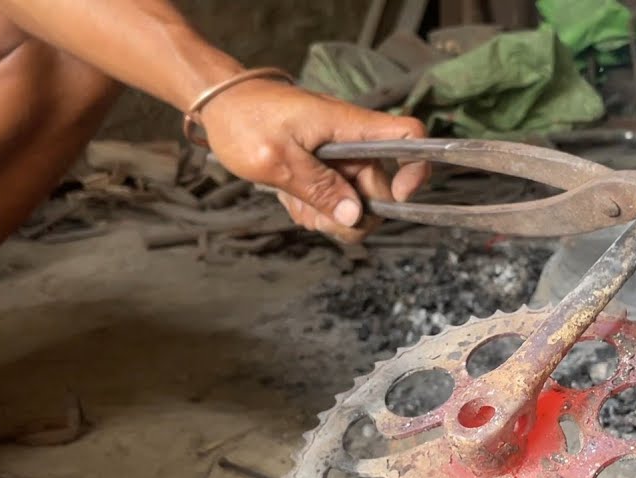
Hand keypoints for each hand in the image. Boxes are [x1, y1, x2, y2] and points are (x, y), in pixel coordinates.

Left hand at [196, 79, 429, 241]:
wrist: (219, 104)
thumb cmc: (243, 120)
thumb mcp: (276, 160)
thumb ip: (318, 188)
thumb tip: (356, 216)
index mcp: (349, 127)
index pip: (410, 137)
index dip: (416, 170)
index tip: (398, 198)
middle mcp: (352, 140)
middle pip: (381, 188)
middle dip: (353, 214)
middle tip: (315, 216)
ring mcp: (340, 155)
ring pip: (356, 200)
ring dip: (329, 214)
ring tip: (295, 203)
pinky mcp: (327, 166)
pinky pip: (335, 198)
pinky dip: (317, 207)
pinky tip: (292, 198)